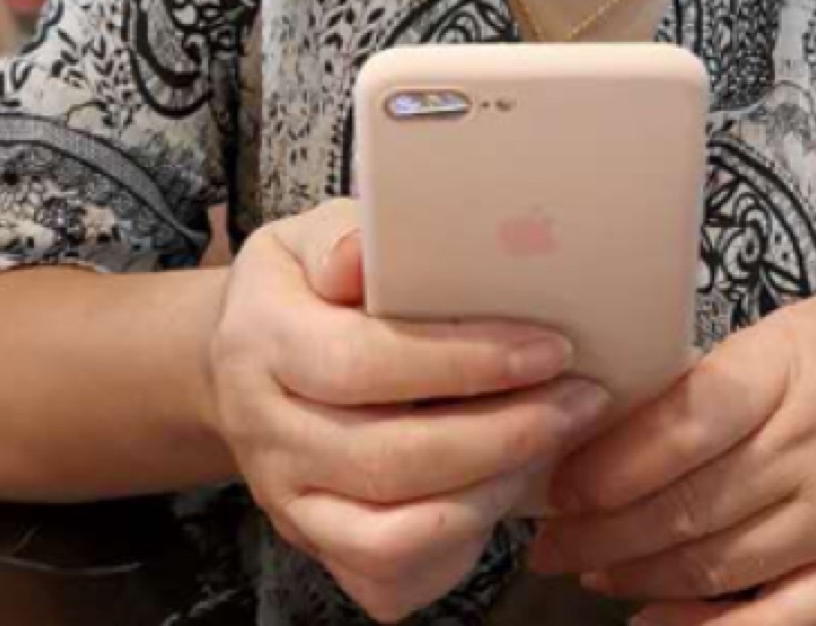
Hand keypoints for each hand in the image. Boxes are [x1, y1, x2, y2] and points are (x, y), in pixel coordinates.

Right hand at [205, 198, 611, 620]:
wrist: (236, 365)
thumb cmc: (303, 288)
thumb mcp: (308, 238)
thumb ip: (342, 239)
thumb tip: (364, 253)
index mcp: (263, 342)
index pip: (365, 362)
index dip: (464, 362)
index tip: (548, 348)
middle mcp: (266, 434)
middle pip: (388, 458)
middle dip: (502, 434)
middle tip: (579, 400)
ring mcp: (288, 502)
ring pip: (391, 535)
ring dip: (488, 495)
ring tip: (553, 444)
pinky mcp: (314, 546)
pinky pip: (387, 577)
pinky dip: (458, 546)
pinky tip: (507, 488)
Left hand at [526, 281, 815, 625]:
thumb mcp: (810, 327)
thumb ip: (732, 377)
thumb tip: (630, 427)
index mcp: (802, 364)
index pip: (688, 419)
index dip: (613, 459)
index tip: (560, 477)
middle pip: (692, 502)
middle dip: (605, 527)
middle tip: (551, 536)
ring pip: (722, 562)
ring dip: (642, 574)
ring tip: (591, 568)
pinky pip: (782, 618)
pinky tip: (657, 624)